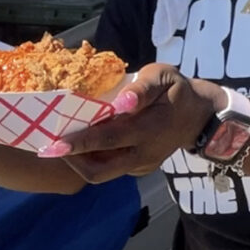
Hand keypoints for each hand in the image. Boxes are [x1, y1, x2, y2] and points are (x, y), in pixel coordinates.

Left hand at [36, 64, 218, 182]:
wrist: (199, 116)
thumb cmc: (175, 89)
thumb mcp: (163, 77)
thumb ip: (142, 89)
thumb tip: (123, 102)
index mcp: (148, 130)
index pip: (108, 140)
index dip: (79, 144)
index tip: (53, 144)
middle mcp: (143, 154)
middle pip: (99, 171)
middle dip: (72, 161)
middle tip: (50, 146)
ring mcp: (141, 165)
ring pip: (103, 173)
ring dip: (80, 161)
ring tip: (61, 142)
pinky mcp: (139, 168)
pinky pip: (111, 168)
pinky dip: (93, 157)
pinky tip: (83, 141)